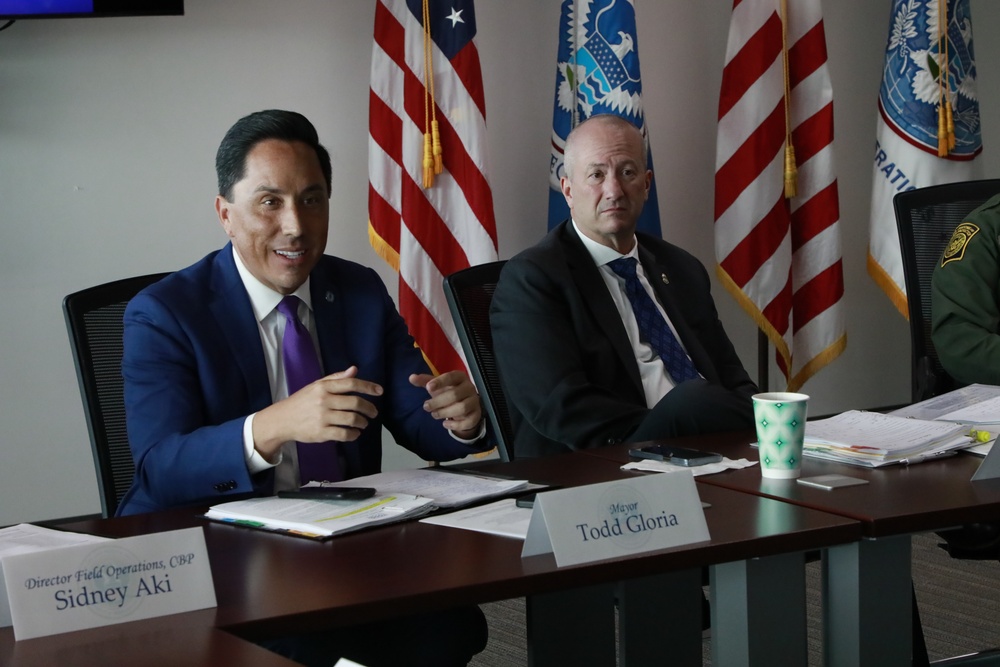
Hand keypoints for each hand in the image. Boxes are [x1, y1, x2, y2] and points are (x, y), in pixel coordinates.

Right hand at [252, 366, 382, 459]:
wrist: (281, 420)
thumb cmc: (302, 401)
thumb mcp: (316, 385)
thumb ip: (336, 378)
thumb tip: (355, 369)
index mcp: (323, 387)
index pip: (351, 383)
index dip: (368, 387)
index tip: (380, 391)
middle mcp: (323, 400)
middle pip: (355, 402)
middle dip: (369, 408)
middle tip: (373, 413)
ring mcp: (322, 417)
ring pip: (352, 419)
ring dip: (362, 422)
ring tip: (364, 423)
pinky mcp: (320, 433)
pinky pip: (344, 434)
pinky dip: (354, 434)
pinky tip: (355, 433)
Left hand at [410, 371, 482, 438]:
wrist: (465, 405)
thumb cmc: (449, 392)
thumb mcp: (437, 386)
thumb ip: (425, 381)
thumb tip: (411, 377)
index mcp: (460, 377)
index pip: (451, 377)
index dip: (440, 382)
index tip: (428, 387)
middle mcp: (469, 388)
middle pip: (455, 394)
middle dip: (438, 402)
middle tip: (426, 406)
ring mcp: (474, 401)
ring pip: (462, 408)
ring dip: (445, 412)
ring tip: (434, 415)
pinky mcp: (476, 415)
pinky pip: (468, 421)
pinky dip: (455, 425)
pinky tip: (445, 424)